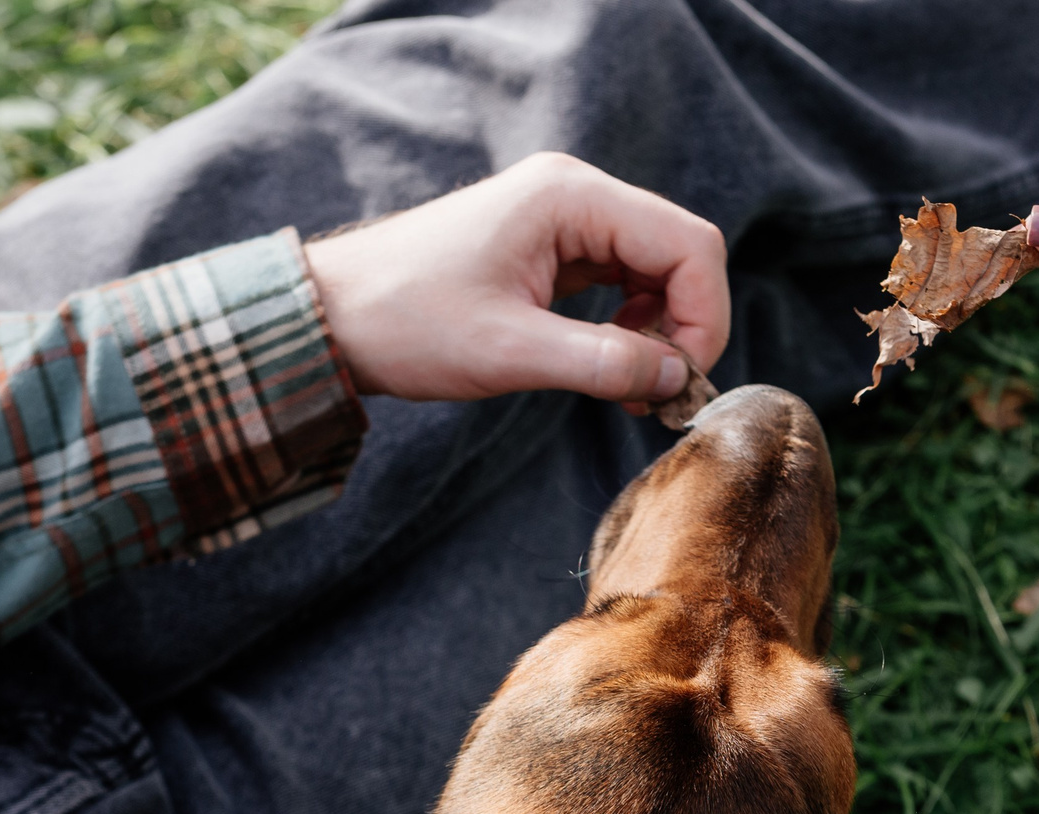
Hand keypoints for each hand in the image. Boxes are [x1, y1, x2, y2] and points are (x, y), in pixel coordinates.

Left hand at [305, 152, 729, 409]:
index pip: (687, 245)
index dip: (704, 316)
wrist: (335, 314)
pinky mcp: (549, 247)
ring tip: (634, 390)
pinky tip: (611, 369)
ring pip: (653, 269)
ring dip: (659, 331)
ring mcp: (562, 218)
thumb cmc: (407, 321)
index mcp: (570, 197)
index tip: (685, 381)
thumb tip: (677, 379)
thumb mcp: (511, 351)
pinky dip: (630, 326)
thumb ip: (603, 362)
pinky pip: (619, 280)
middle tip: (662, 394)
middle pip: (678, 252)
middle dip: (685, 326)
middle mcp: (574, 194)